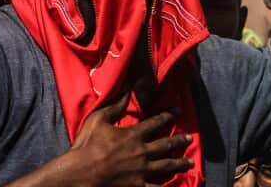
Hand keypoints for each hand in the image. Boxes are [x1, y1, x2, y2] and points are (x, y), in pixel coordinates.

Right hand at [66, 94, 192, 186]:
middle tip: (190, 139)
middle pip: (166, 145)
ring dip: (180, 164)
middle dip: (179, 141)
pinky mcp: (137, 186)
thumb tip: (127, 92)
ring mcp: (141, 170)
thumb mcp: (98, 120)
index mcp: (133, 135)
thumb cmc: (87, 146)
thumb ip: (115, 107)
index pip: (156, 122)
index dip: (168, 116)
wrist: (81, 173)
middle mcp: (142, 152)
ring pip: (166, 166)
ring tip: (189, 163)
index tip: (178, 111)